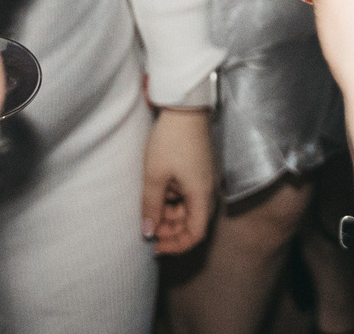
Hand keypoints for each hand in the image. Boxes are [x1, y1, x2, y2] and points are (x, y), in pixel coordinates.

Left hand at [141, 107, 216, 253]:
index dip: (176, 245)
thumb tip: (148, 232)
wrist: (185, 107)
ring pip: (187, 210)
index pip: (195, 235)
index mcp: (201, 196)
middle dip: (169, 230)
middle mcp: (207, 191)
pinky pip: (186, 195)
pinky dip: (172, 200)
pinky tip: (156, 192)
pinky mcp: (198, 171)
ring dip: (169, 214)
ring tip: (148, 208)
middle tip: (147, 226)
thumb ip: (151, 206)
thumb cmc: (171, 140)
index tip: (156, 246)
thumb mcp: (155, 175)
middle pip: (192, 223)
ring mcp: (203, 181)